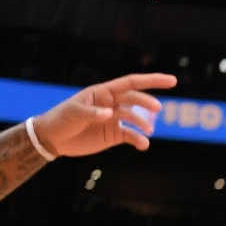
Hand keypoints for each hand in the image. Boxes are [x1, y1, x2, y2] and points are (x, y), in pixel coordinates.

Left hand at [35, 73, 176, 155]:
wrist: (53, 139)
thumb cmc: (61, 120)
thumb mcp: (73, 113)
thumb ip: (92, 112)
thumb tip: (110, 113)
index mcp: (102, 92)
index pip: (130, 83)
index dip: (151, 80)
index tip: (172, 81)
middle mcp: (111, 104)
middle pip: (136, 99)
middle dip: (147, 102)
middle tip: (157, 109)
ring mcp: (114, 119)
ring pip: (136, 118)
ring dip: (144, 124)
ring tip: (147, 132)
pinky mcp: (114, 135)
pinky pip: (132, 136)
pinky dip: (139, 140)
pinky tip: (143, 145)